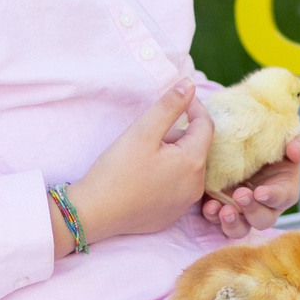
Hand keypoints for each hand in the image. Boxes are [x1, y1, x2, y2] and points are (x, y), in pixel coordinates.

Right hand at [59, 83, 211, 253]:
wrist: (94, 213)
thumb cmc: (117, 170)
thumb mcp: (142, 131)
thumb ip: (169, 105)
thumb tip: (190, 84)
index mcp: (193, 162)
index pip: (206, 125)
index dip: (193, 107)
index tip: (177, 98)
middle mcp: (196, 186)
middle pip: (196, 147)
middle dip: (178, 134)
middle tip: (149, 132)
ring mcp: (185, 204)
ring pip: (187, 167)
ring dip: (173, 154)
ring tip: (143, 155)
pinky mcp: (171, 215)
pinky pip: (177, 187)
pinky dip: (167, 175)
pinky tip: (143, 176)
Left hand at [201, 133, 299, 238]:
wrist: (241, 144)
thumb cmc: (269, 145)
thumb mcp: (287, 141)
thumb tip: (295, 151)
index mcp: (284, 191)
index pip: (282, 198)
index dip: (272, 197)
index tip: (260, 192)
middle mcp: (264, 206)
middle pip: (262, 219)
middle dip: (251, 210)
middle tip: (240, 195)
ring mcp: (242, 211)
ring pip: (239, 228)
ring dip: (231, 223)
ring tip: (222, 210)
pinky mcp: (222, 208)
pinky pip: (217, 220)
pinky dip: (212, 216)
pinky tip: (209, 206)